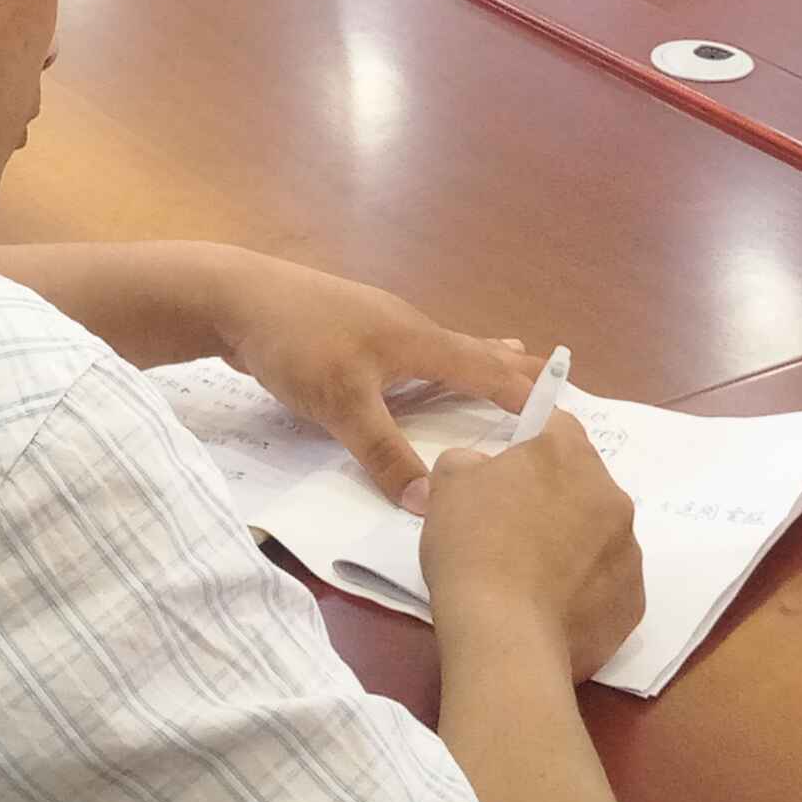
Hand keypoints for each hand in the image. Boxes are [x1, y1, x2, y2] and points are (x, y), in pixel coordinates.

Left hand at [203, 253, 537, 515]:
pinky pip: (411, 352)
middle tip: (555, 376)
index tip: (568, 410)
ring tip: (505, 361)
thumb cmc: (295, 343)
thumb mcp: (341, 405)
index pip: (485, 370)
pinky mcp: (350, 333)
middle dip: (510, 366)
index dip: (525, 392)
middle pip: (471, 350)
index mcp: (416, 341)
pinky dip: (437, 364)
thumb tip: (431, 506)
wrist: (233, 296)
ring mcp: (377, 326)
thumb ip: (385, 454)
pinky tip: (421, 372)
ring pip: (440, 348)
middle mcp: (406, 328)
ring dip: (475, 361)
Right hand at [417, 417, 644, 683]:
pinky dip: (586, 593)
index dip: (533, 443)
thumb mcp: (448, 486)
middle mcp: (611, 495)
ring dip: (575, 546)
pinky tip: (553, 611)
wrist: (505, 635)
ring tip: (534, 579)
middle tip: (515, 528)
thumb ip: (467, 463)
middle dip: (555, 499)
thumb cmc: (473, 546)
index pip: (558, 426)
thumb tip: (481, 471)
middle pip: (584, 484)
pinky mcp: (633, 602)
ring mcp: (629, 552)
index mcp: (568, 454)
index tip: (510, 470)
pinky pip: (609, 585)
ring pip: (601, 536)